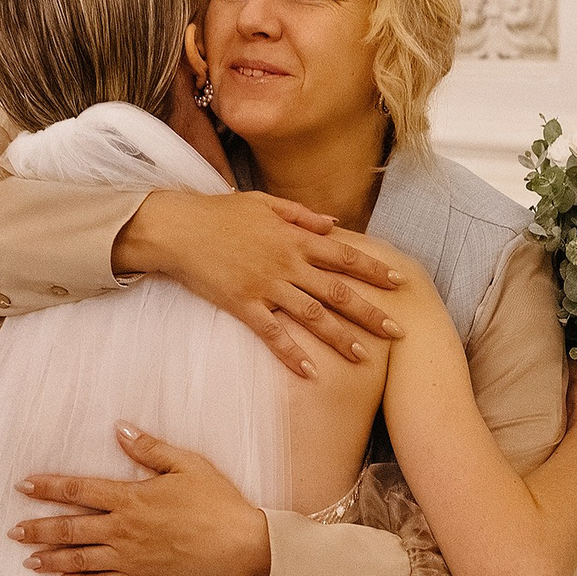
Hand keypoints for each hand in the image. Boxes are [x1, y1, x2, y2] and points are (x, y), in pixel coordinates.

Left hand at [11, 424, 273, 575]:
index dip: (49, 487)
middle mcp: (124, 530)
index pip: (80, 489)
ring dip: (51, 559)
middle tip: (13, 531)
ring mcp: (131, 558)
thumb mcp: (187, 465)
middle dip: (39, 528)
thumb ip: (150, 449)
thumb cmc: (217, 502)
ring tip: (28, 559)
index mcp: (131, 498)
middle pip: (71, 528)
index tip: (24, 486)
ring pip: (80, 559)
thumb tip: (119, 430)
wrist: (240, 548)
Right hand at [115, 191, 405, 377]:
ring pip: (312, 316)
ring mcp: (266, 286)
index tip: (399, 281)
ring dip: (340, 337)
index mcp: (294, 237)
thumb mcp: (265, 202)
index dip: (374, 269)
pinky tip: (309, 372)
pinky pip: (272, 335)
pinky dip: (291, 354)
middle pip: (338, 291)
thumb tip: (334, 224)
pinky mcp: (243, 305)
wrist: (177, 228)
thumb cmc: (219, 212)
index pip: (344, 255)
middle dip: (370, 312)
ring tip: (364, 356)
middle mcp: (286, 263)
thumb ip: (301, 214)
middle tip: (398, 331)